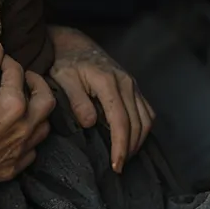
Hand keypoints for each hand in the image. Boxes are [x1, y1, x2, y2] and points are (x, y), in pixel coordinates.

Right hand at [0, 42, 55, 196]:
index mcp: (13, 103)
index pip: (17, 73)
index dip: (7, 61)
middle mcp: (25, 126)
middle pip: (46, 99)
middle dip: (38, 83)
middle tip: (26, 77)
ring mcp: (21, 149)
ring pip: (44, 127)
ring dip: (38, 111)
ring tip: (25, 104)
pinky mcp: (13, 167)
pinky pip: (32, 151)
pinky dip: (29, 138)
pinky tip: (17, 132)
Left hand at [49, 26, 153, 173]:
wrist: (71, 42)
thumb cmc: (63, 62)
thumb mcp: (62, 78)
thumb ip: (76, 100)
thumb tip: (90, 124)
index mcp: (108, 82)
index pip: (120, 121)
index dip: (121, 145)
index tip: (116, 164)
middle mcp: (126, 83)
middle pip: (137, 123)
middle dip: (130, 148)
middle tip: (119, 166)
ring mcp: (132, 84)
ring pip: (146, 119)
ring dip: (139, 140)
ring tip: (125, 156)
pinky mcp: (133, 86)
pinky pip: (147, 111)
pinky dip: (143, 128)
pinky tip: (132, 138)